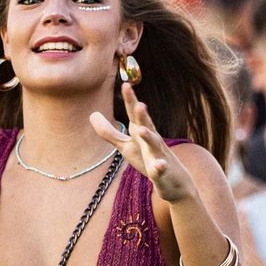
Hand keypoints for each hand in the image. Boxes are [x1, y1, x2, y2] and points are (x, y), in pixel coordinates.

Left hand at [91, 82, 198, 202]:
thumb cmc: (147, 159)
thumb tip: (92, 114)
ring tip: (142, 130)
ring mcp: (158, 155)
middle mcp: (152, 140)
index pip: (135, 114)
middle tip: (139, 103)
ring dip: (149, 137)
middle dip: (142, 115)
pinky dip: (160, 166)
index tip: (126, 84)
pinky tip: (159, 166)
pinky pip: (161, 168)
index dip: (131, 100)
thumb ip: (109, 132)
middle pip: (147, 125)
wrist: (173, 180)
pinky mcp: (161, 171)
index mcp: (141, 132)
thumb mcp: (126, 145)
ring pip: (154, 144)